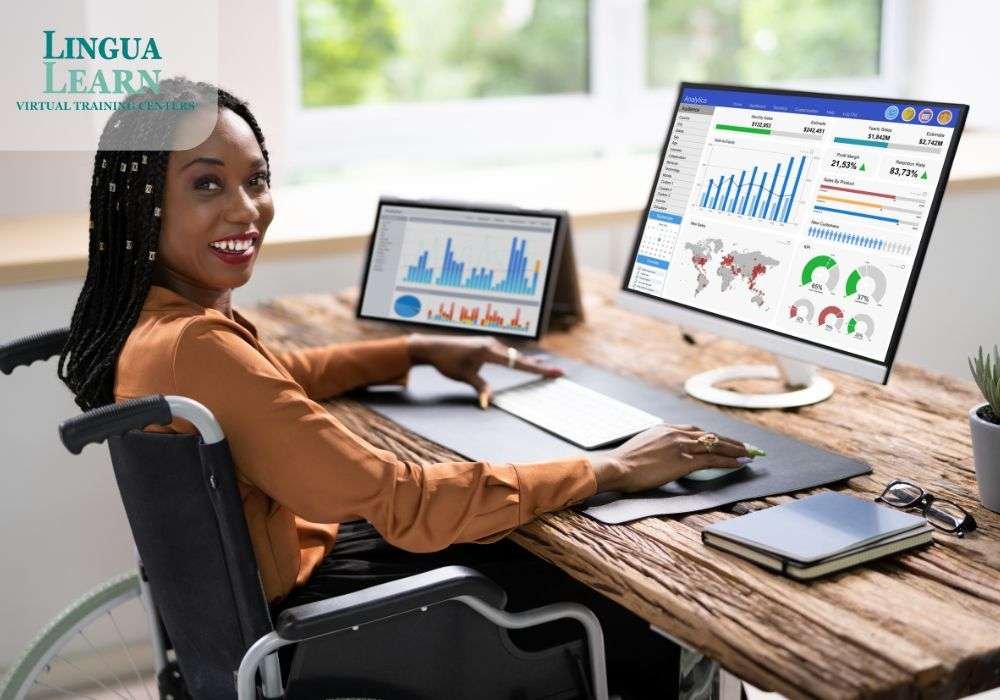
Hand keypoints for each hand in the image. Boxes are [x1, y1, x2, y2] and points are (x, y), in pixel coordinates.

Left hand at [407, 333, 562, 405]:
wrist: (432, 347)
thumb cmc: (447, 361)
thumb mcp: (464, 376)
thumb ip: (480, 387)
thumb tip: (487, 403)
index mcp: (489, 351)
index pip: (518, 363)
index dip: (537, 369)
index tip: (553, 371)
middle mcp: (493, 345)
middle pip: (521, 359)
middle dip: (540, 367)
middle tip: (559, 373)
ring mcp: (490, 344)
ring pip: (515, 356)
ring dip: (531, 363)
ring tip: (549, 369)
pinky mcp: (487, 346)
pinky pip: (508, 354)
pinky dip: (520, 359)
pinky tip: (528, 360)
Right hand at [590, 423, 750, 492]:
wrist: (617, 467)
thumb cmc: (625, 463)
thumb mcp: (642, 447)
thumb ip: (656, 447)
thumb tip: (662, 455)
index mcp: (665, 429)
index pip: (696, 431)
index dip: (713, 437)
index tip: (723, 440)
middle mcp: (676, 433)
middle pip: (710, 436)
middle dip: (731, 441)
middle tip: (746, 446)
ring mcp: (681, 446)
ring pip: (716, 445)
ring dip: (736, 449)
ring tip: (749, 453)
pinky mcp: (684, 460)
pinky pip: (713, 459)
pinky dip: (729, 460)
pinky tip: (740, 462)